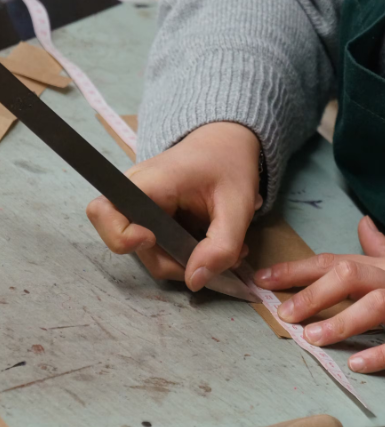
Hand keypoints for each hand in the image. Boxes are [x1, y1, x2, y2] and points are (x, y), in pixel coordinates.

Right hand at [86, 122, 261, 290]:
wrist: (227, 145)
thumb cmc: (230, 164)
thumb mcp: (237, 206)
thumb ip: (221, 245)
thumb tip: (194, 282)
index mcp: (148, 183)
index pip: (104, 212)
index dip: (122, 237)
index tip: (154, 239)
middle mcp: (135, 197)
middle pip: (134, 247)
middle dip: (176, 262)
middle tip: (218, 257)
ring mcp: (142, 210)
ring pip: (151, 255)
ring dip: (187, 261)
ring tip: (226, 250)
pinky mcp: (153, 221)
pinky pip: (161, 249)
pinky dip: (186, 255)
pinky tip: (213, 246)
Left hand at [254, 216, 384, 372]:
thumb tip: (361, 225)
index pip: (337, 260)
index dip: (299, 269)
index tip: (264, 279)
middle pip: (352, 277)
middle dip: (313, 294)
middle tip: (282, 314)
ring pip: (380, 306)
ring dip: (344, 321)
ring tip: (313, 338)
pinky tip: (360, 364)